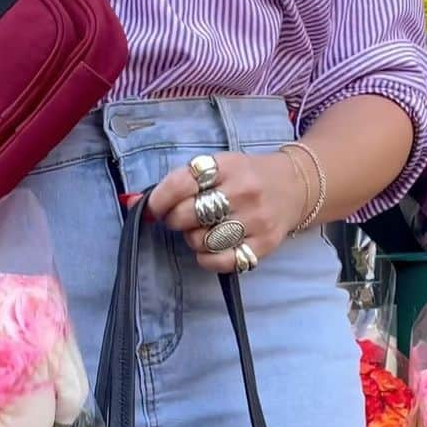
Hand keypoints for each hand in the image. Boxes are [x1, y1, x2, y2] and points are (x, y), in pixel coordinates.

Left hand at [147, 149, 308, 274]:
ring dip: (193, 240)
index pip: (181, 183)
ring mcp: (256, 219)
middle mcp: (243, 190)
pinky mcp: (265, 244)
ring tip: (201, 232)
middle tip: (181, 219)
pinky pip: (222, 261)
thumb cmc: (245, 177)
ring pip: (203, 241)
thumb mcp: (216, 168)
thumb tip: (130, 202)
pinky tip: (211, 249)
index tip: (155, 208)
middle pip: (188, 215)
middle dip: (174, 221)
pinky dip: (207, 259)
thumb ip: (176, 184)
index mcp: (227, 165)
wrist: (296, 185)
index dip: (159, 200)